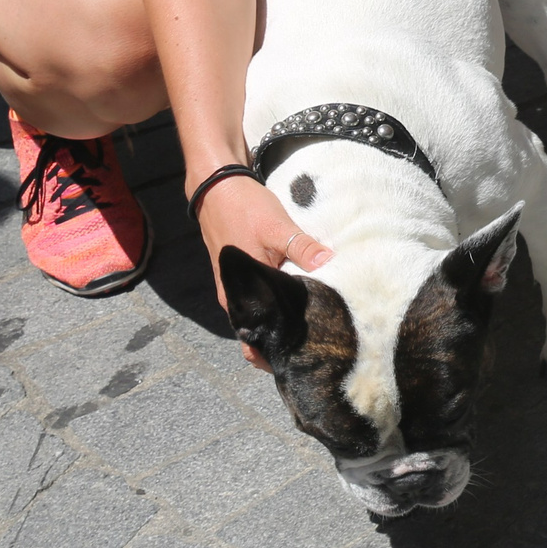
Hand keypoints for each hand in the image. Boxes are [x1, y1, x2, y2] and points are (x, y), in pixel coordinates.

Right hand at [193, 171, 329, 366]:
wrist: (217, 186)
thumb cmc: (243, 208)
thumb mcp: (277, 227)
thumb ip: (303, 248)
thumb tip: (329, 263)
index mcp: (240, 296)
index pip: (254, 341)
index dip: (275, 355)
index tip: (300, 362)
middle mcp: (234, 298)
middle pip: (259, 331)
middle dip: (284, 341)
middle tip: (317, 346)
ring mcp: (237, 286)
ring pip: (260, 314)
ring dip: (281, 321)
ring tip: (313, 326)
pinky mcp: (242, 274)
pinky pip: (260, 296)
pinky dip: (277, 301)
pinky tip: (299, 298)